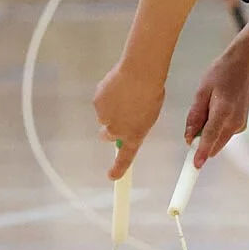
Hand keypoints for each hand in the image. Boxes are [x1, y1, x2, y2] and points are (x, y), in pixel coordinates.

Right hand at [94, 63, 164, 178]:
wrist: (140, 73)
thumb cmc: (151, 92)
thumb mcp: (150, 115)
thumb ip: (137, 125)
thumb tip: (130, 125)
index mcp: (134, 135)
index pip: (125, 158)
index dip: (118, 169)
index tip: (112, 176)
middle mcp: (117, 131)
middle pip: (107, 136)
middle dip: (111, 128)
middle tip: (121, 114)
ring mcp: (104, 117)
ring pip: (104, 118)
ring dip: (110, 110)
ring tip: (124, 95)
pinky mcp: (97, 103)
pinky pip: (100, 104)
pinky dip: (106, 98)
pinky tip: (115, 88)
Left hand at [184, 44, 248, 165]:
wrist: (245, 66)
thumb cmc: (222, 74)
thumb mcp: (202, 91)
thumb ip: (195, 116)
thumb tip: (189, 137)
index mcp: (223, 111)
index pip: (210, 137)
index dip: (201, 152)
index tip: (195, 165)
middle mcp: (235, 121)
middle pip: (213, 144)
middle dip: (201, 141)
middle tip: (196, 121)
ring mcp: (240, 125)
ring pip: (217, 141)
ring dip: (208, 134)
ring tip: (209, 108)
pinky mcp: (241, 126)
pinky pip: (222, 135)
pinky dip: (215, 129)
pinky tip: (216, 110)